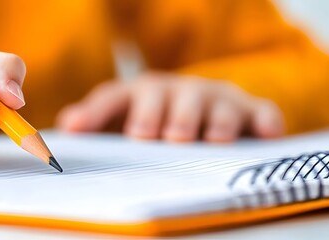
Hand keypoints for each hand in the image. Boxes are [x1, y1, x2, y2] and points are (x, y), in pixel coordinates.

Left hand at [57, 73, 283, 142]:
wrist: (212, 104)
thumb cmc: (159, 119)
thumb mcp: (126, 118)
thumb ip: (96, 122)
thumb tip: (63, 129)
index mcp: (142, 93)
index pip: (115, 97)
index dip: (98, 112)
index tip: (80, 128)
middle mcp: (179, 91)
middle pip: (171, 98)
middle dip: (168, 116)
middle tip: (167, 136)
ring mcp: (217, 99)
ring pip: (218, 106)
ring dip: (216, 122)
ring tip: (213, 139)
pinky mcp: (252, 111)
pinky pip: (262, 114)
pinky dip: (266, 123)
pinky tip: (265, 135)